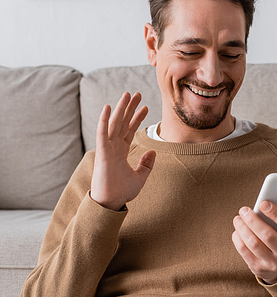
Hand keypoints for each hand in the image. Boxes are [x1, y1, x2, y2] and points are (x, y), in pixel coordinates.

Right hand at [90, 92, 155, 210]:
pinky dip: (104, 120)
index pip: (130, 130)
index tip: (146, 107)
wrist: (111, 203)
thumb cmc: (122, 192)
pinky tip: (108, 107)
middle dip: (130, 108)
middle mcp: (113, 147)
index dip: (137, 118)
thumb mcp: (140, 177)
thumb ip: (146, 164)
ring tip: (127, 95)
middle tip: (137, 94)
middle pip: (123, 122)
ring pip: (114, 123)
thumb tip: (153, 151)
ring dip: (120, 108)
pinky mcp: (102, 153)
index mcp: (121, 152)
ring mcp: (107, 149)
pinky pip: (102, 133)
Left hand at [232, 200, 276, 283]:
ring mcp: (272, 263)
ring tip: (238, 219)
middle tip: (244, 210)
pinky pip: (244, 251)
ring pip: (254, 244)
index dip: (275, 213)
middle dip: (253, 220)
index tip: (263, 203)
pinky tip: (237, 231)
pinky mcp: (258, 268)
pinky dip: (238, 239)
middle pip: (268, 235)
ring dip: (243, 228)